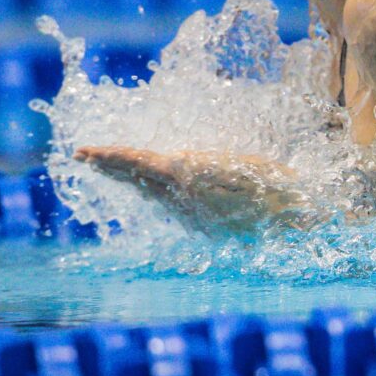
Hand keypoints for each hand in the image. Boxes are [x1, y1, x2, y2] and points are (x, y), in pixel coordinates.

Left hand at [72, 145, 309, 232]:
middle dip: (108, 166)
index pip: (137, 164)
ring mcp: (190, 214)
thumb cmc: (270, 183)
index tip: (84, 151)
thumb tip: (165, 168)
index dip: (109, 157)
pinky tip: (141, 185)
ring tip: (103, 166)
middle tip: (81, 155)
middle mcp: (182, 199)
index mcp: (187, 178)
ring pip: (148, 191)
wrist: (295, 217)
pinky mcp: (202, 223)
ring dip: (125, 177)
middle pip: (136, 178)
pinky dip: (147, 188)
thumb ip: (195, 168)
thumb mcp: (232, 167)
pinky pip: (166, 201)